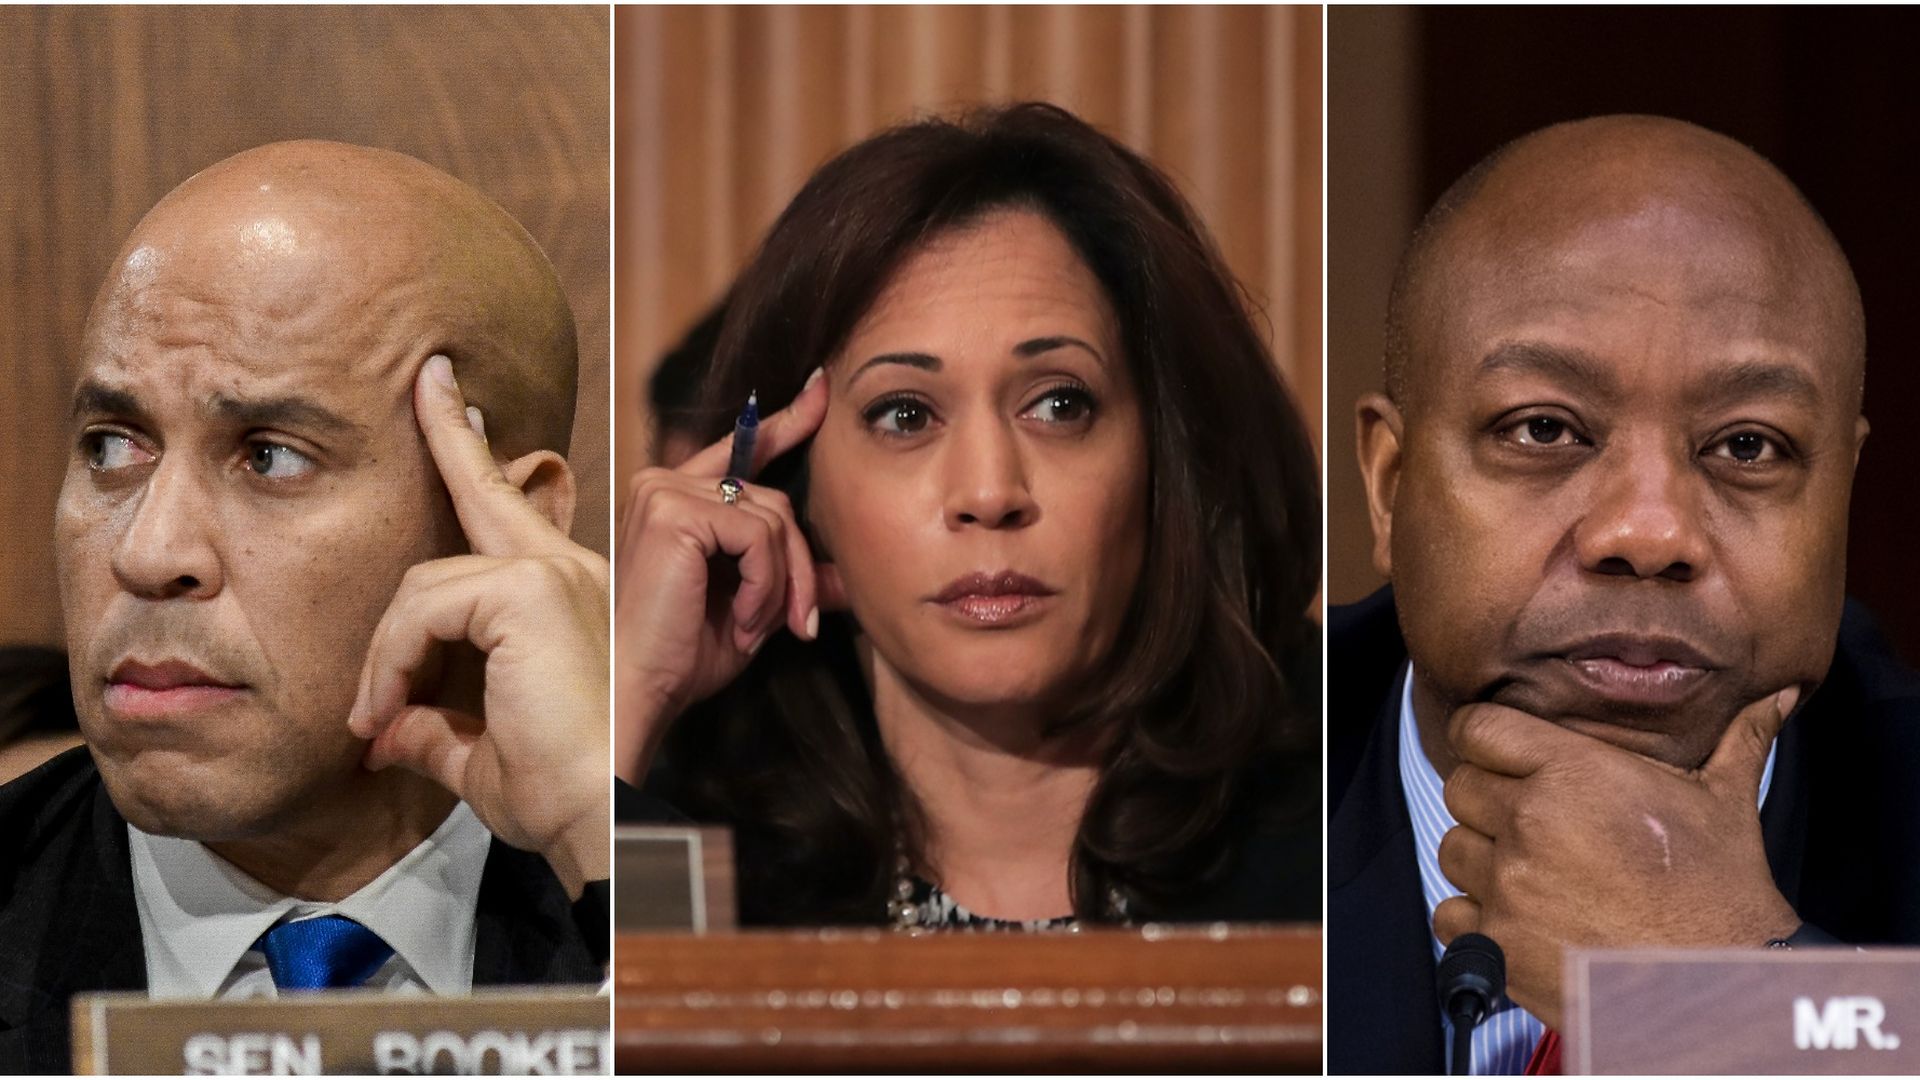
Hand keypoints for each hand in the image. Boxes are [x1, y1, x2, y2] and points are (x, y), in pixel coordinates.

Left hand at [348, 355, 609, 897]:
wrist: (600, 818)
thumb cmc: (565, 795)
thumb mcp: (485, 760)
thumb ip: (436, 730)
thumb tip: (387, 732)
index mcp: (562, 598)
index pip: (510, 513)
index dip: (476, 454)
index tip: (454, 398)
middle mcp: (566, 571)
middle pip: (480, 494)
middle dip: (447, 433)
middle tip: (428, 377)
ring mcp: (552, 575)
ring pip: (425, 584)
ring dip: (383, 657)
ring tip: (375, 719)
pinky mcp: (529, 592)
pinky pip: (424, 610)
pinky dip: (391, 664)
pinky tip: (389, 712)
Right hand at [613, 368, 839, 784]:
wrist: (640, 690)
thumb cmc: (685, 654)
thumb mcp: (755, 607)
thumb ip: (793, 578)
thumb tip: (849, 575)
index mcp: (679, 497)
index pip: (744, 450)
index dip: (789, 421)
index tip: (822, 389)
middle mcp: (666, 482)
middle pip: (774, 500)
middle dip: (798, 565)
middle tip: (798, 623)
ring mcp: (665, 492)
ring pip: (773, 518)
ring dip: (782, 582)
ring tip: (760, 626)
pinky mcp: (672, 511)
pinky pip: (757, 535)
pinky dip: (765, 583)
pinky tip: (743, 618)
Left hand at [1432, 685, 1802, 1028]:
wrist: (1718, 984)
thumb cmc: (1721, 892)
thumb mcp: (1725, 803)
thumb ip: (1736, 740)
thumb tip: (1776, 696)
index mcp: (1573, 773)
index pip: (1478, 727)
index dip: (1483, 736)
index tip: (1497, 750)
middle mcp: (1529, 822)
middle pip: (1461, 787)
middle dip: (1489, 799)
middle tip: (1531, 821)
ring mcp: (1508, 885)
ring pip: (1453, 848)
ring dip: (1482, 858)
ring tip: (1533, 872)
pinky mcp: (1497, 941)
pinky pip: (1449, 913)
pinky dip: (1473, 918)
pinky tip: (1518, 918)